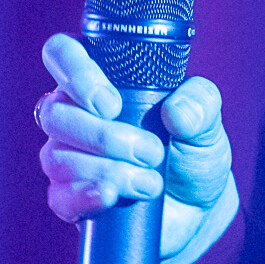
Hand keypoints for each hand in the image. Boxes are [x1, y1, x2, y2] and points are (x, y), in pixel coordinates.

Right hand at [36, 33, 234, 263]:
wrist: (197, 209)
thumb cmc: (193, 153)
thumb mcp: (207, 123)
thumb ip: (201, 102)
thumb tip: (176, 110)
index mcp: (102, 82)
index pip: (62, 55)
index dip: (76, 73)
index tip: (111, 103)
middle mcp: (76, 115)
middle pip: (56, 113)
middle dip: (104, 136)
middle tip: (151, 152)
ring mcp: (67, 157)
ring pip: (57, 156)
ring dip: (106, 169)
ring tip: (150, 182)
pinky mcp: (69, 197)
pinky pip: (59, 196)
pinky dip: (86, 196)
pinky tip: (111, 197)